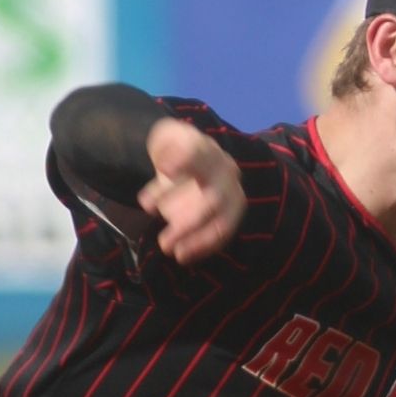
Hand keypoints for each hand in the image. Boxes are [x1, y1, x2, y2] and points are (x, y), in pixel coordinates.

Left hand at [139, 119, 246, 262]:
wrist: (191, 158)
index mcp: (207, 151)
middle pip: (214, 199)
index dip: (184, 162)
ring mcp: (232, 195)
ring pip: (223, 222)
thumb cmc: (175, 150)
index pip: (198, 156)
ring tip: (175, 253)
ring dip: (199, 241)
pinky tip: (183, 257)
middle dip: (189, 223)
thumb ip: (164, 148)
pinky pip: (224, 235)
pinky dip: (205, 248)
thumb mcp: (165, 139)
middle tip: (163, 241)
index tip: (164, 170)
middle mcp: (225, 173)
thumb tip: (165, 168)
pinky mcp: (232, 214)